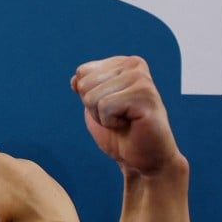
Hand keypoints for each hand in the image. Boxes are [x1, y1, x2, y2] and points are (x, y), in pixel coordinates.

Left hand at [70, 56, 181, 175]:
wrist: (143, 159)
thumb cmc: (121, 133)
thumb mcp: (96, 106)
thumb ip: (86, 88)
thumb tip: (75, 78)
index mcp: (123, 62)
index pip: (82, 72)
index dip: (89, 97)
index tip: (111, 107)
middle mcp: (134, 65)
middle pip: (85, 84)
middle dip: (94, 108)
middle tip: (118, 117)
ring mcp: (142, 79)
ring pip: (92, 97)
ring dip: (102, 116)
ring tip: (124, 121)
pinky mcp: (145, 96)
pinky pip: (105, 107)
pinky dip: (110, 122)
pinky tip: (130, 124)